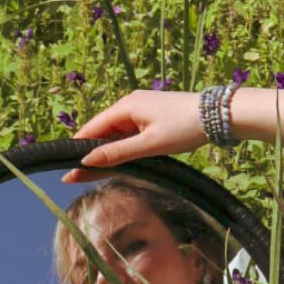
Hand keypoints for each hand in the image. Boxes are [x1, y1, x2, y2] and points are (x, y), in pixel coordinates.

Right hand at [62, 90, 204, 179]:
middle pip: (102, 132)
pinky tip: (116, 162)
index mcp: (126, 106)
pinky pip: (130, 132)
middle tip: (74, 179)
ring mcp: (141, 109)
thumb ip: (118, 153)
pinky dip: (122, 146)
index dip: (78, 149)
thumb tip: (86, 160)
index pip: (91, 129)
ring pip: (116, 133)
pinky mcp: (152, 115)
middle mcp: (129, 104)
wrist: (219, 115)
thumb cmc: (185, 128)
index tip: (64, 169)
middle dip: (90, 154)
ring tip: (89, 176)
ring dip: (106, 152)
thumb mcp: (150, 144)